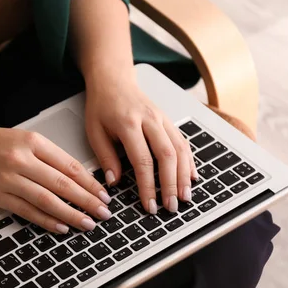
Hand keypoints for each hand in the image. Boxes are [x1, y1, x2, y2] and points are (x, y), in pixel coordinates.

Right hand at [0, 126, 112, 232]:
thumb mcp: (26, 140)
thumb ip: (51, 157)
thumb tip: (81, 180)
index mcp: (33, 142)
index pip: (69, 166)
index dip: (90, 183)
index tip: (104, 195)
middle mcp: (21, 160)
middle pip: (62, 184)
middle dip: (87, 201)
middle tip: (104, 213)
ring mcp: (9, 179)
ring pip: (47, 200)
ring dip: (70, 214)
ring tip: (87, 223)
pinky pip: (28, 211)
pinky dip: (47, 221)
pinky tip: (61, 227)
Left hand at [84, 68, 197, 213]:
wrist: (113, 80)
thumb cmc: (101, 106)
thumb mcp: (94, 132)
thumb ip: (106, 157)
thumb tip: (115, 183)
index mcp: (128, 123)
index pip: (142, 160)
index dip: (148, 186)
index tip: (149, 205)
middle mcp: (150, 120)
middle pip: (167, 156)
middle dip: (171, 184)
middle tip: (171, 207)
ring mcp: (163, 119)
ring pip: (180, 149)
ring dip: (184, 176)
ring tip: (185, 198)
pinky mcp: (169, 121)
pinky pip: (184, 142)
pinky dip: (190, 162)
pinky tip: (192, 178)